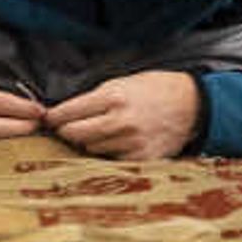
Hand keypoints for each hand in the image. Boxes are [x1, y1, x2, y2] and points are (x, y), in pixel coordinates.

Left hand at [44, 70, 201, 159]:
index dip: (54, 117)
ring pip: (90, 148)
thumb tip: (66, 112)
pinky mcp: (141, 158)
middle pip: (74, 134)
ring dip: (89, 142)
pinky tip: (118, 141)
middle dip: (67, 131)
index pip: (69, 112)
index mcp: (113, 97)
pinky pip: (111, 159)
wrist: (192, 105)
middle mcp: (120, 121)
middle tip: (67, 127)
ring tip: (102, 131)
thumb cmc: (155, 89)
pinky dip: (109, 151)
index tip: (49, 119)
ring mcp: (131, 142)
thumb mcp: (123, 82)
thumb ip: (95, 98)